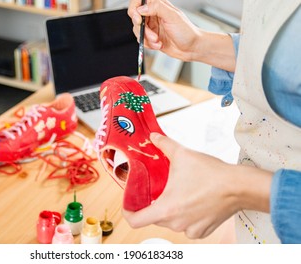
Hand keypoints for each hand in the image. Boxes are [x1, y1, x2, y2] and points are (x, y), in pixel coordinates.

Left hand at [122, 132, 271, 238]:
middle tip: (157, 189)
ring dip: (170, 209)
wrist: (239, 187)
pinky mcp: (203, 231)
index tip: (129, 203)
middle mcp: (176, 223)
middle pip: (154, 218)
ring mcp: (190, 229)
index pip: (136, 220)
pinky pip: (186, 226)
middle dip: (153, 203)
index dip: (128, 211)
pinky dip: (185, 215)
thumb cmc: (211, 174)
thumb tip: (154, 137)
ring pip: (170, 221)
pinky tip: (192, 201)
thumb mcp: (183, 154)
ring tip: (178, 192)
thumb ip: (164, 144)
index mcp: (166, 209)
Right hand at [127, 0, 201, 61]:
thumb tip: (141, 8)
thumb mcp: (172, 16)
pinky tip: (159, 45)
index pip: (138, 1)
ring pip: (138, 31)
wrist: (191, 48)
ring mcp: (152, 27)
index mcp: (158, 6)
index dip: (134, 9)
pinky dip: (149, 45)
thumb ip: (156, 8)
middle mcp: (153, 15)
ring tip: (158, 41)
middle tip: (153, 35)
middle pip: (135, 18)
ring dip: (147, 39)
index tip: (138, 19)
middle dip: (143, 30)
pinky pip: (142, 41)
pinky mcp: (151, 38)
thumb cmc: (187, 32)